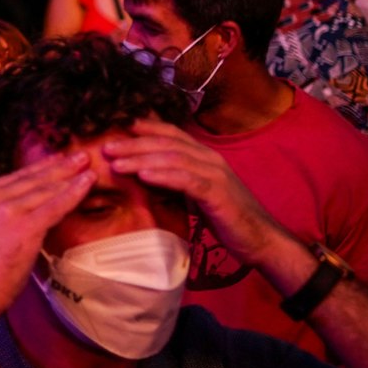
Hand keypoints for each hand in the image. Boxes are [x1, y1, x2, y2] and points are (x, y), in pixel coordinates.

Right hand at [0, 151, 92, 324]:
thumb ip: (2, 217)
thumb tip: (29, 212)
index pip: (16, 177)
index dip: (41, 167)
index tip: (58, 159)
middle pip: (32, 178)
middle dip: (60, 166)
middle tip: (80, 156)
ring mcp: (7, 209)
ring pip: (46, 189)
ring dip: (70, 176)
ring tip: (88, 166)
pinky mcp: (24, 226)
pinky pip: (55, 205)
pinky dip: (74, 192)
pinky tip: (88, 183)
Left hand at [103, 119, 279, 262]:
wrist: (261, 240)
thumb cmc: (228, 218)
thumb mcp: (198, 194)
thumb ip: (178, 181)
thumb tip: (147, 176)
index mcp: (205, 157)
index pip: (172, 134)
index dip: (146, 127)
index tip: (119, 127)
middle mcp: (210, 159)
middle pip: (167, 143)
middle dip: (134, 144)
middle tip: (106, 147)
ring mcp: (216, 174)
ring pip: (173, 158)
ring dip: (142, 158)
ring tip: (116, 163)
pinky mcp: (218, 193)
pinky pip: (186, 180)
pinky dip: (163, 176)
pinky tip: (143, 176)